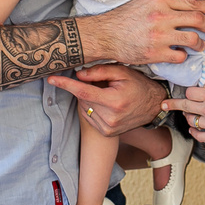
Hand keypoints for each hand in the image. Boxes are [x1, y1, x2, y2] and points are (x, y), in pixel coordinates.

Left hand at [47, 64, 166, 137]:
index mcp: (114, 101)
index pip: (83, 92)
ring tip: (107, 95)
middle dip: (86, 88)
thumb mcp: (122, 72)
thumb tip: (78, 75)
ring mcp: (108, 128)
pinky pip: (90, 117)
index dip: (66, 84)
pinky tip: (106, 105)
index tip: (51, 79)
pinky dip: (93, 109)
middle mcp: (110, 117)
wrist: (153, 106)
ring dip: (89, 100)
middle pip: (83, 99)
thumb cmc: (138, 85)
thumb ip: (100, 71)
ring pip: (85, 108)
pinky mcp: (107, 133)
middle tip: (102, 84)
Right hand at [78, 0, 204, 65]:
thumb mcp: (144, 2)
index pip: (193, 3)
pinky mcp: (155, 53)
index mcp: (161, 2)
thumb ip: (164, 3)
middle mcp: (162, 16)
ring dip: (200, 44)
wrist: (105, 34)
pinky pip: (179, 56)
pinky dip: (183, 56)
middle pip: (198, 19)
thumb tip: (182, 5)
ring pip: (192, 39)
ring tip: (200, 46)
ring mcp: (160, 36)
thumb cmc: (124, 18)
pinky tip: (180, 55)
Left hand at [163, 61, 204, 147]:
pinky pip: (197, 135)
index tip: (190, 93)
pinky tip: (195, 128)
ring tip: (190, 114)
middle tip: (164, 104)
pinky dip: (194, 131)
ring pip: (190, 120)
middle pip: (184, 106)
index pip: (190, 92)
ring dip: (188, 117)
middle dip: (173, 104)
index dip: (189, 92)